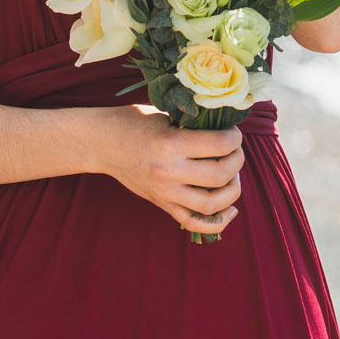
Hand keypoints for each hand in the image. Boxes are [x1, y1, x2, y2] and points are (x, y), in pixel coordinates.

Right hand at [89, 103, 245, 233]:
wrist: (101, 143)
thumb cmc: (133, 122)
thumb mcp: (165, 116)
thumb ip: (194, 127)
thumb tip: (227, 132)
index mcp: (170, 144)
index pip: (220, 145)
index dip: (235, 137)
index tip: (234, 132)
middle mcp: (168, 172)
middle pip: (220, 175)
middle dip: (237, 160)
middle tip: (235, 150)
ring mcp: (165, 193)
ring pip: (213, 203)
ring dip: (233, 190)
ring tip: (233, 176)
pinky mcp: (162, 204)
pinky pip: (194, 222)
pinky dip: (218, 221)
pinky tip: (230, 209)